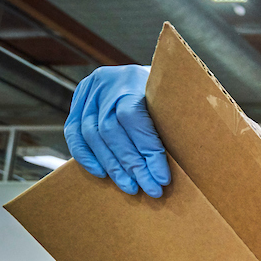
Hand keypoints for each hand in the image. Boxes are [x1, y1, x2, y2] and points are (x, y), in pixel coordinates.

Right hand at [64, 65, 169, 196]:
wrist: (151, 72)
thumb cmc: (168, 91)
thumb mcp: (175, 98)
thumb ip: (175, 121)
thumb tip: (185, 161)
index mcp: (133, 77)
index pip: (133, 117)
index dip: (147, 150)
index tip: (162, 177)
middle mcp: (106, 83)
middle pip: (111, 130)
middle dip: (132, 165)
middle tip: (149, 188)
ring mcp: (89, 91)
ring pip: (92, 134)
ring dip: (112, 165)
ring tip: (130, 187)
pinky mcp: (79, 101)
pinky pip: (74, 132)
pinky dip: (86, 156)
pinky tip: (103, 174)